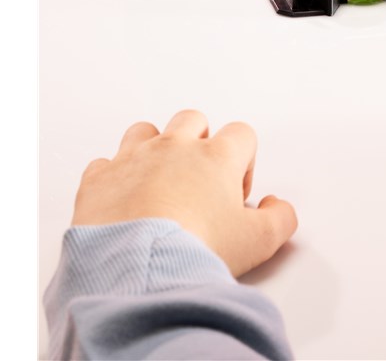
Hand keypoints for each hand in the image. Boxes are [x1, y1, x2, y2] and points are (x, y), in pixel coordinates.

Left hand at [71, 110, 297, 276]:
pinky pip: (104, 164)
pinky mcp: (98, 179)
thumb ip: (281, 218)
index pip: (241, 133)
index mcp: (218, 156)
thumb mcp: (259, 242)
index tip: (234, 193)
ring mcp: (134, 159)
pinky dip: (113, 177)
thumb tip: (277, 207)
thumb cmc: (196, 251)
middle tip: (200, 181)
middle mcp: (176, 147)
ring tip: (158, 183)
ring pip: (146, 131)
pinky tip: (122, 200)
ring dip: (154, 149)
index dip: (244, 161)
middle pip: (193, 120)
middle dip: (200, 143)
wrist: (134, 271)